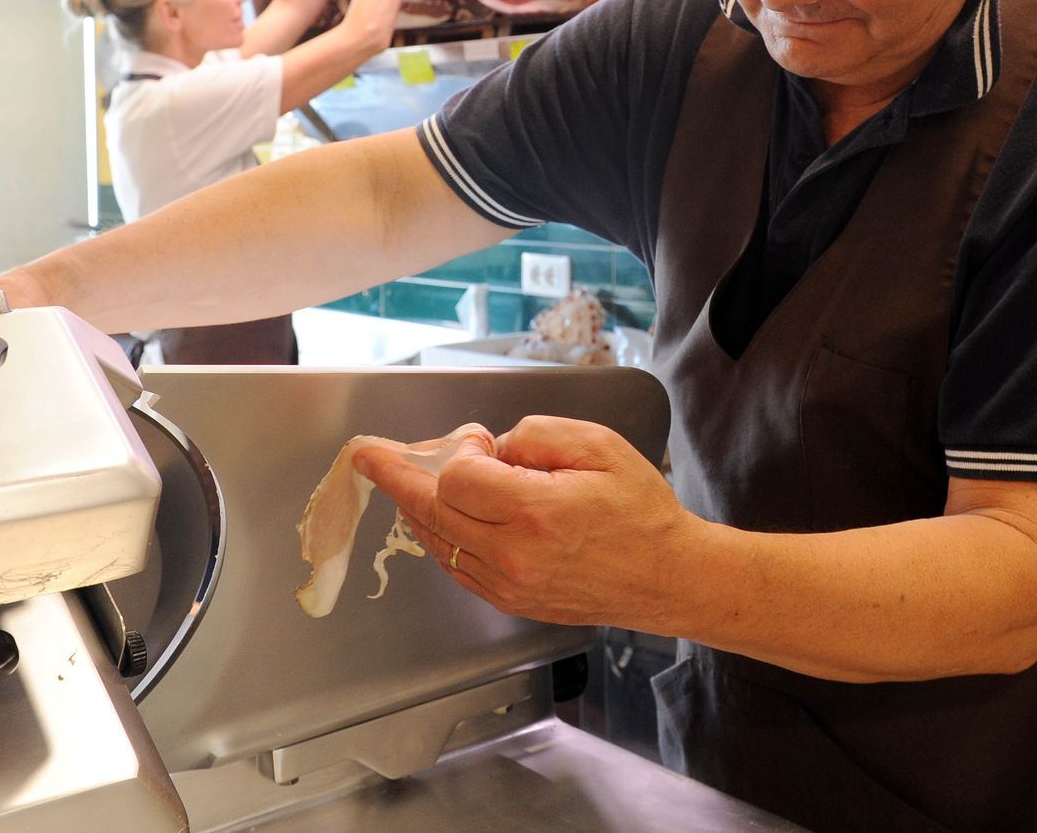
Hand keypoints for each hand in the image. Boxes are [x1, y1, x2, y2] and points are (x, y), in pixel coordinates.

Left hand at [355, 415, 697, 629]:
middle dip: (399, 475)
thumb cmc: (639, 509)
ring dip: (413, 507)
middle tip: (370, 454)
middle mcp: (512, 554)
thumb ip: (534, 435)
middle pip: (431, 510)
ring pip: (435, 541)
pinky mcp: (509, 601)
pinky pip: (454, 566)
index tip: (478, 439)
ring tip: (398, 479)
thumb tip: (489, 448)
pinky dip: (438, 537)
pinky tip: (434, 516)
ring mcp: (508, 584)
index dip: (457, 449)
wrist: (665, 576)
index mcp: (534, 511)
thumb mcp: (597, 445)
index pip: (456, 476)